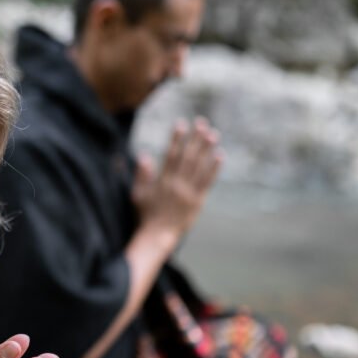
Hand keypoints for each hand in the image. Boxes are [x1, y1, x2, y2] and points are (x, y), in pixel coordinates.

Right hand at [132, 116, 221, 246]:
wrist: (157, 235)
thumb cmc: (145, 215)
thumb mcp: (138, 194)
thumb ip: (141, 175)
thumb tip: (144, 156)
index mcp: (162, 181)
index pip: (171, 155)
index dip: (176, 138)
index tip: (181, 124)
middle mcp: (176, 184)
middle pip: (188, 157)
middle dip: (194, 139)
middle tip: (202, 123)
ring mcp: (188, 193)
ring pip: (199, 167)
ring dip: (206, 149)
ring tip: (213, 134)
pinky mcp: (198, 201)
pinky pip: (208, 182)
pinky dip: (214, 168)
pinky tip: (220, 156)